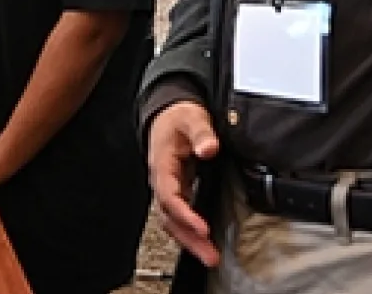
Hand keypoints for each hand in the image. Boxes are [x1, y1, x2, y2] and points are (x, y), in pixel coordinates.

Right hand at [147, 100, 221, 266]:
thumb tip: (209, 149)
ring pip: (173, 220)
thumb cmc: (178, 117)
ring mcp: (168, 188)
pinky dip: (190, 232)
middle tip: (209, 255)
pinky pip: (179, 216)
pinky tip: (204, 242)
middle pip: (169, 216)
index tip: (202, 228)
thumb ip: (202, 133)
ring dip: (190, 240)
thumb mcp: (192, 118)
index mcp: (162, 165)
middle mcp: (162, 181)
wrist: (167, 113)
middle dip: (188, 238)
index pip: (169, 196)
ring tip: (209, 256)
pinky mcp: (177, 191)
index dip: (184, 214)